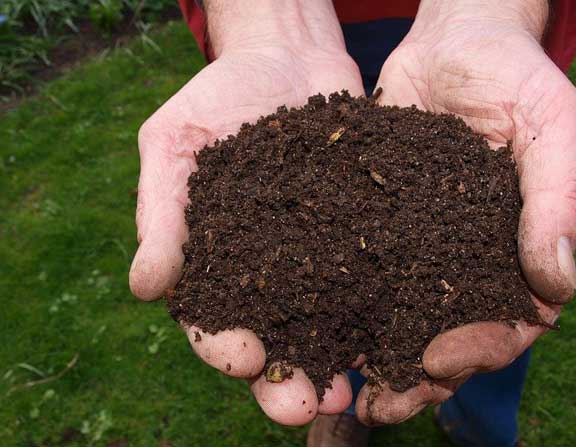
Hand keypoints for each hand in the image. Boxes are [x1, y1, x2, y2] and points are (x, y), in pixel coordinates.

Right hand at [129, 0, 363, 425]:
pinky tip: (398, 337)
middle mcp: (269, 272)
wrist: (286, 56)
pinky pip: (373, 282)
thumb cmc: (218, 96)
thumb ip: (162, 213)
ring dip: (337, 365)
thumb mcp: (175, 143)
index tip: (244, 358)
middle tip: (305, 407)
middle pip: (275, 341)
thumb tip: (144, 288)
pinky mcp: (363, 238)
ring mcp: (319, 258)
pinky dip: (383, 314)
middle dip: (286, 381)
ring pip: (327, 326)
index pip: (212, 320)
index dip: (224, 347)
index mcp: (215, 262)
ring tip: (352, 394)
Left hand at [354, 0, 575, 424]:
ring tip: (338, 388)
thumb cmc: (516, 76)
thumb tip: (557, 286)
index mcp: (519, 251)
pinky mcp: (377, 224)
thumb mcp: (553, 125)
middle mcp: (468, 259)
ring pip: (399, 316)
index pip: (510, 322)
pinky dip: (338, 304)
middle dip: (417, 375)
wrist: (455, 40)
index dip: (479, 349)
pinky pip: (359, 272)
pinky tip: (308, 327)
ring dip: (372, 356)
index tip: (438, 360)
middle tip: (380, 404)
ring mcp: (421, 246)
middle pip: (449, 335)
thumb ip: (559, 200)